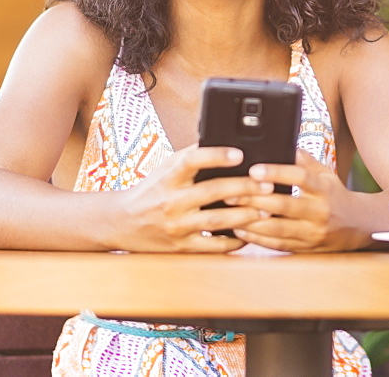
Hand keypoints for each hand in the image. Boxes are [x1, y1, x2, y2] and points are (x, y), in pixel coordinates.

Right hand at [116, 145, 273, 252]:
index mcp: (168, 176)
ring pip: (217, 221)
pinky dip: (234, 241)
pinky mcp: (181, 246)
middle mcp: (171, 201)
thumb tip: (226, 141)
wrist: (120, 222)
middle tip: (268, 184)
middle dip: (244, 187)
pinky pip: (212, 246)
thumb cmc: (152, 190)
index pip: (193, 160)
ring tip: (267, 209)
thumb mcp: (166, 168)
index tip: (240, 154)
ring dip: (245, 215)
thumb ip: (192, 157)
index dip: (217, 155)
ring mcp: (176, 226)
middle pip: (213, 191)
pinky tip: (249, 234)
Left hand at [233, 150, 368, 251]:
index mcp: (324, 189)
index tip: (254, 169)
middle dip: (254, 199)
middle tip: (230, 192)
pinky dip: (256, 239)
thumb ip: (304, 160)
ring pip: (277, 229)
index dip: (276, 172)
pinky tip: (240, 231)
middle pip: (284, 205)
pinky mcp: (305, 249)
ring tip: (229, 212)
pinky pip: (277, 245)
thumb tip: (283, 144)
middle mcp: (319, 212)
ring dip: (250, 221)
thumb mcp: (325, 174)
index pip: (299, 177)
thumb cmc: (335, 196)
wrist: (358, 226)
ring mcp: (312, 233)